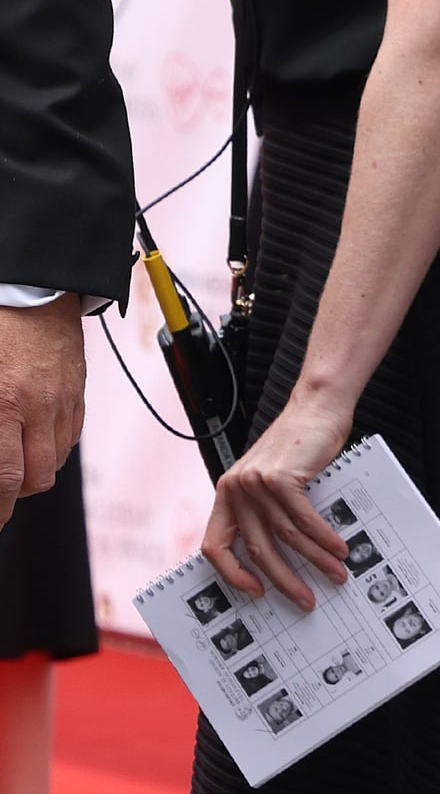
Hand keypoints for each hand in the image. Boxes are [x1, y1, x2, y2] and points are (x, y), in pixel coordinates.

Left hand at [0, 295, 82, 527]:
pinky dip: (52, 446)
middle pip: (37, 480)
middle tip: (0, 492)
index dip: (0, 509)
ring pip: (55, 460)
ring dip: (34, 470)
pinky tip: (33, 436)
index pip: (6, 479)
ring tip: (14, 460)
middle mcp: (38, 407)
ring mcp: (63, 400)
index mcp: (4, 404)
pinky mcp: (77, 391)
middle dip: (16, 495)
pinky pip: (70, 435)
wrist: (32, 284)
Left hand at [204, 384, 355, 612]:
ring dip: (314, 561)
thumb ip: (266, 512)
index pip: (214, 546)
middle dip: (283, 580)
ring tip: (334, 575)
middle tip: (304, 600)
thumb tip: (284, 559)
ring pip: (285, 537)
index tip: (255, 592)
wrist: (315, 408)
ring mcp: (255, 483)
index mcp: (226, 494)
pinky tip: (339, 549)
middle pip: (256, 549)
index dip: (232, 575)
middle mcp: (235, 489)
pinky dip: (324, 539)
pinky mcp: (280, 478)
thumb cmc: (297, 446)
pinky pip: (304, 520)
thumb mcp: (270, 481)